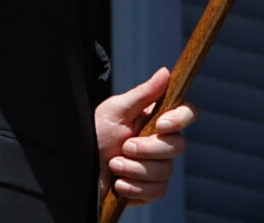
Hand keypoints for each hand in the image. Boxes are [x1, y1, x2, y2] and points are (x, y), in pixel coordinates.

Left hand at [95, 67, 197, 205]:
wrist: (77, 169)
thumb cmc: (94, 134)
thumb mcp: (115, 111)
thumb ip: (142, 93)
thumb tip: (165, 72)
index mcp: (156, 119)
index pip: (186, 114)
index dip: (180, 119)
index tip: (160, 125)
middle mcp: (160, 142)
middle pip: (178, 146)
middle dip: (148, 149)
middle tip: (124, 147)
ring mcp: (157, 167)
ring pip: (165, 171)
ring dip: (134, 169)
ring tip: (113, 164)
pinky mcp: (150, 189)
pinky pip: (156, 191)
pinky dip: (134, 188)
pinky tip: (118, 183)